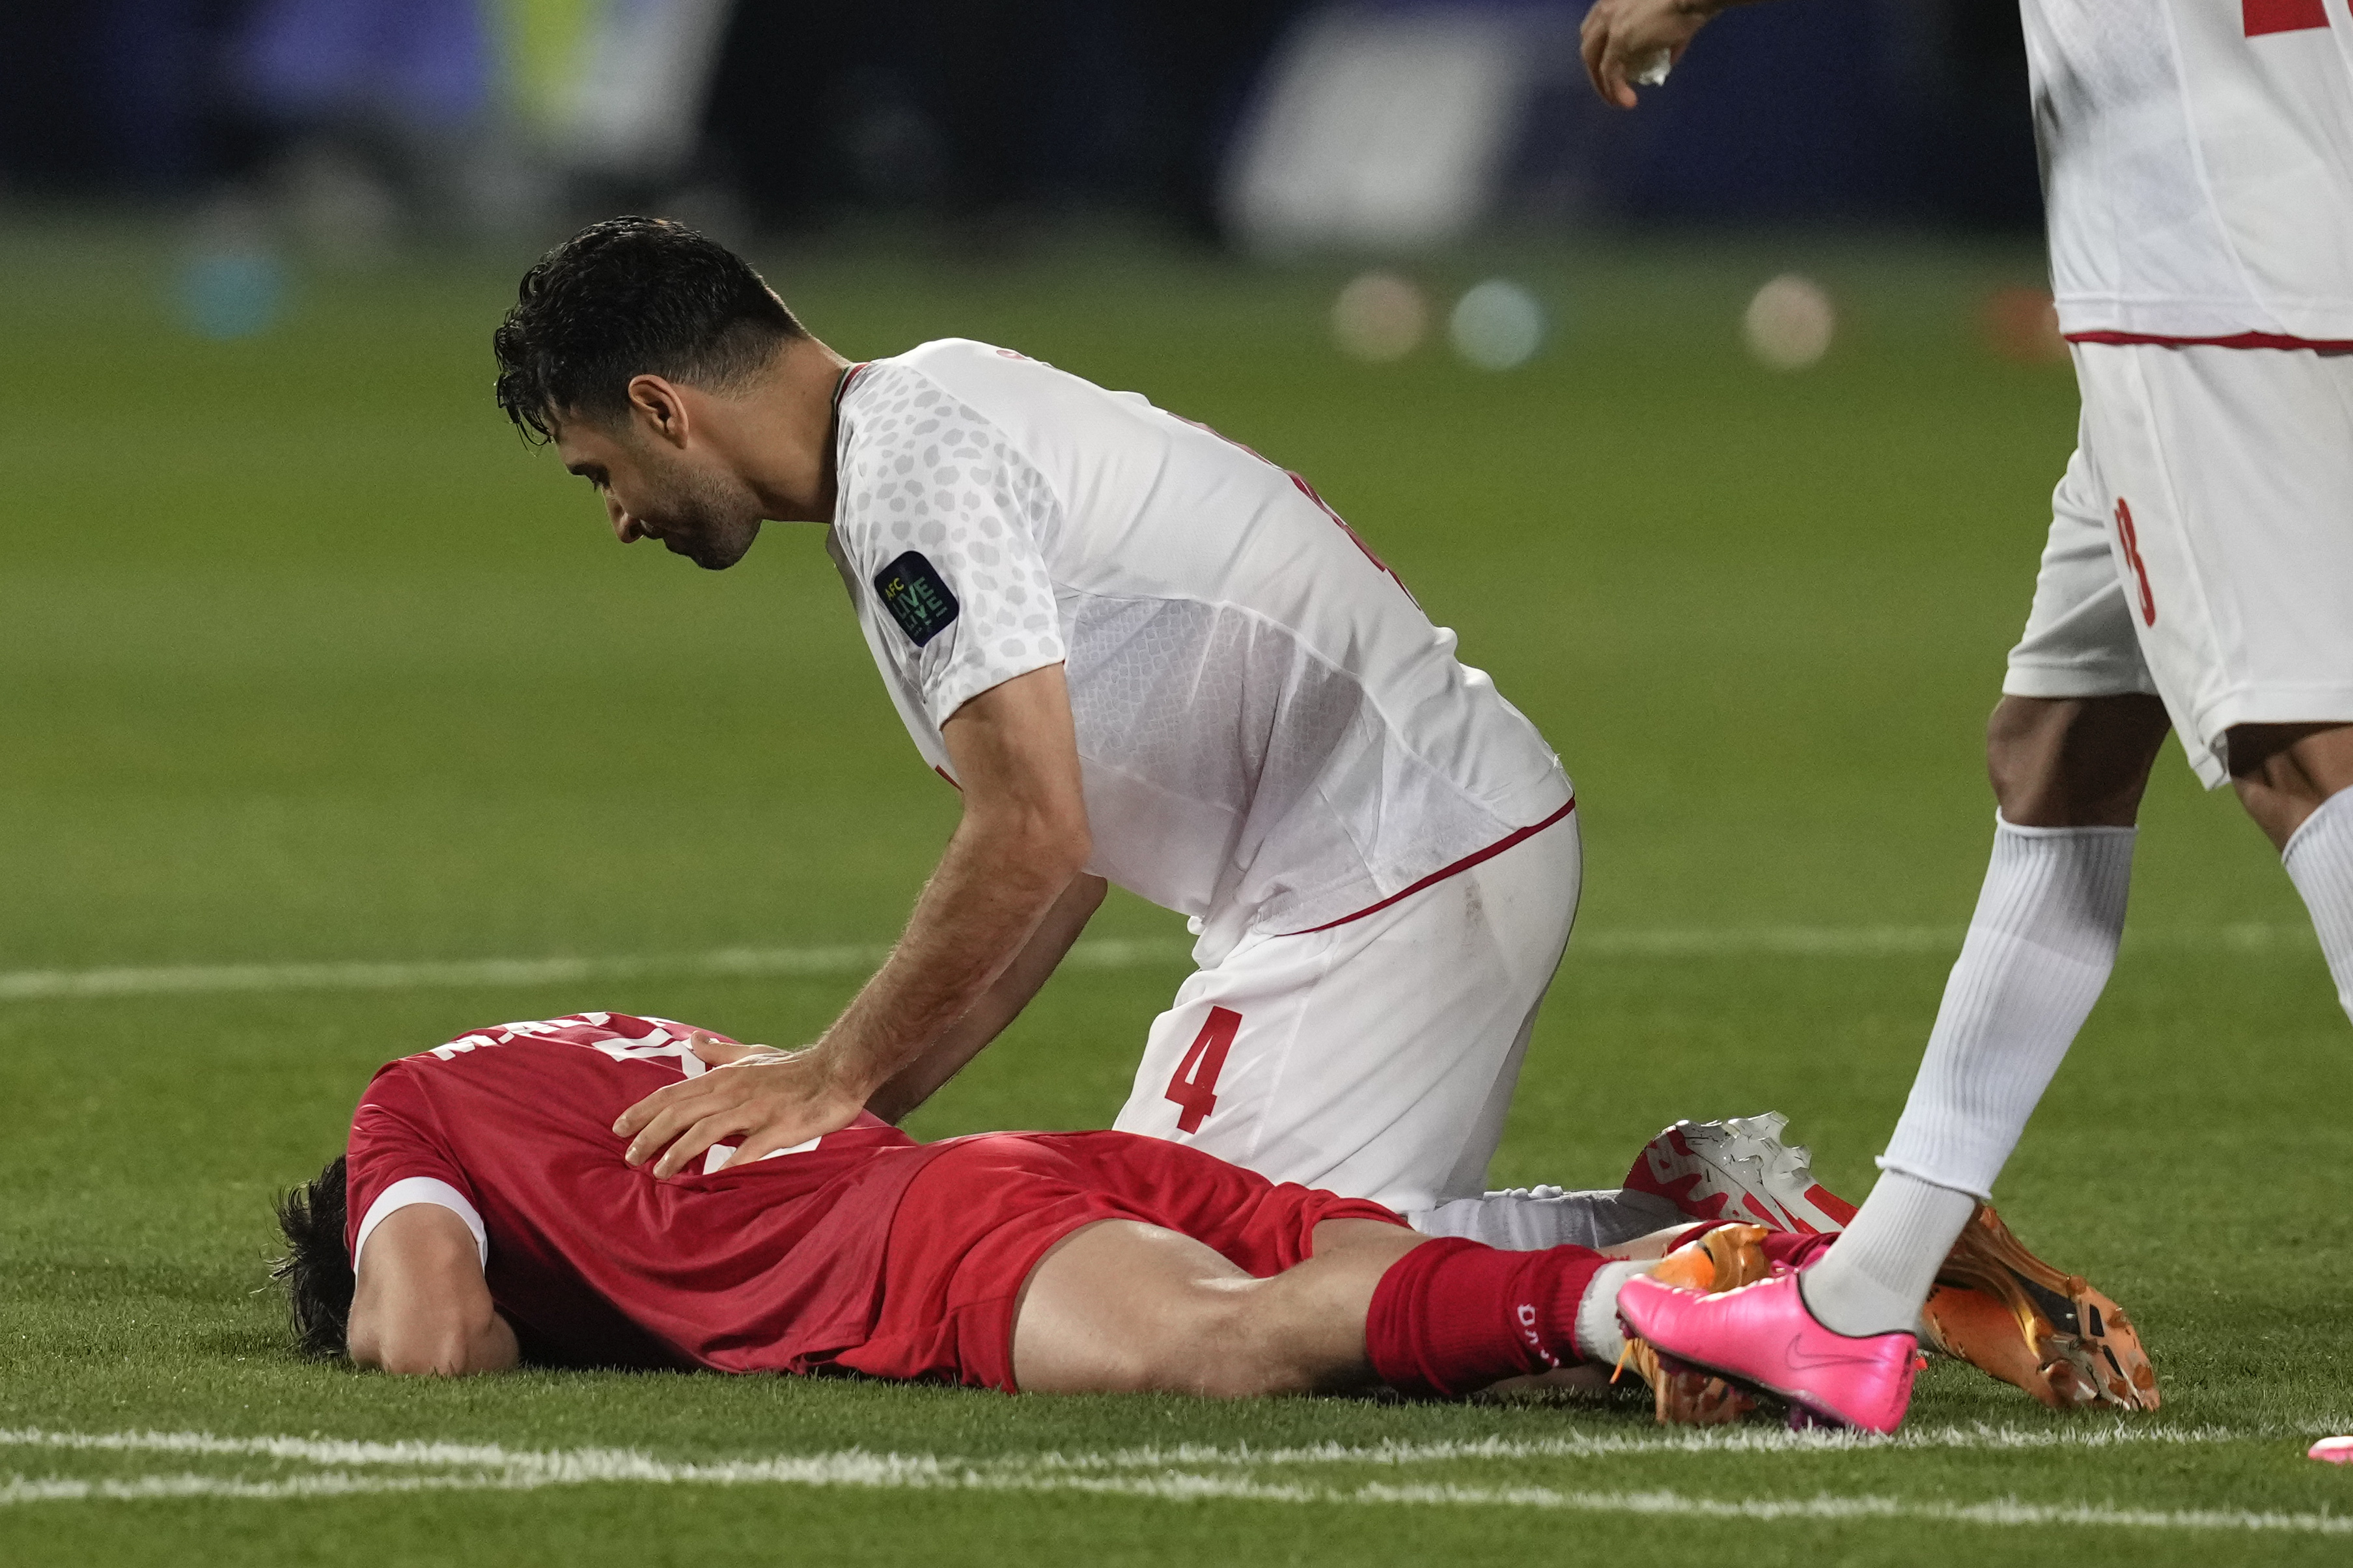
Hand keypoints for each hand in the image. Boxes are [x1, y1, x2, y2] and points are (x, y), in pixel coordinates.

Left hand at [611, 1031, 867, 1177]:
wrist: (839, 1070)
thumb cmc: (794, 1067)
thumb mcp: (752, 1055)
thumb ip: (720, 1053)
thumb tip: (694, 1042)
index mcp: (724, 1077)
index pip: (673, 1094)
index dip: (642, 1110)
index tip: (617, 1127)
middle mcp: (733, 1092)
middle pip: (681, 1113)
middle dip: (649, 1136)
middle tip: (628, 1157)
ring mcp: (756, 1111)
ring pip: (706, 1131)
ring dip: (679, 1153)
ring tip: (659, 1173)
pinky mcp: (779, 1129)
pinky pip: (748, 1149)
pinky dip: (727, 1164)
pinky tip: (712, 1179)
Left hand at [1579, 0, 1725, 108]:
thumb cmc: (1686, 2)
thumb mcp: (1665, 18)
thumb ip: (1660, 39)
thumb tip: (1666, 60)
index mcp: (1614, 1)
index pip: (1594, 29)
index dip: (1598, 51)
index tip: (1606, 67)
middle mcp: (1606, 9)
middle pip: (1588, 46)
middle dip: (1595, 70)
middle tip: (1608, 88)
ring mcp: (1611, 23)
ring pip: (1595, 61)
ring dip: (1603, 84)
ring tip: (1616, 101)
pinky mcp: (1620, 39)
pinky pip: (1611, 71)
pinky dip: (1616, 89)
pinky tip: (1627, 101)